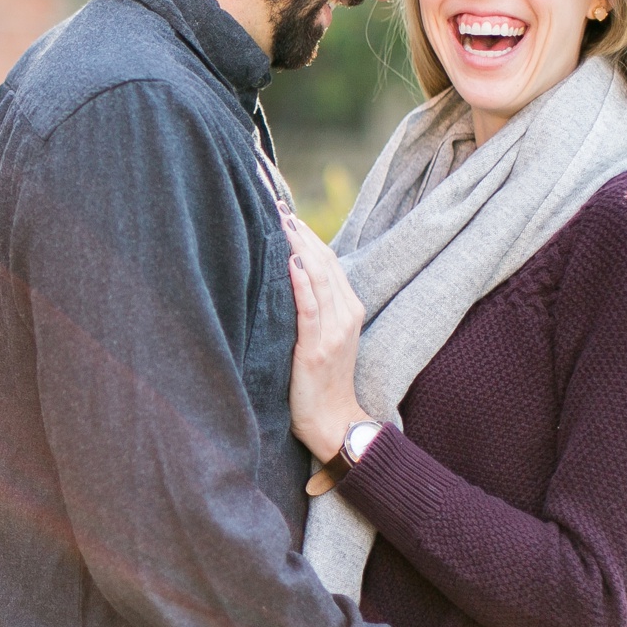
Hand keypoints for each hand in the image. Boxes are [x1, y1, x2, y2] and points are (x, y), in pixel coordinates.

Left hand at [284, 210, 368, 461]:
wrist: (333, 422)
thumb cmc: (320, 381)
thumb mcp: (323, 337)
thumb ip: (314, 307)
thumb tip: (289, 274)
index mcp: (348, 310)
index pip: (329, 261)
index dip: (309, 234)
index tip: (287, 210)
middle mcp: (346, 316)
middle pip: (325, 262)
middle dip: (301, 232)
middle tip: (278, 204)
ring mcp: (334, 332)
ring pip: (320, 279)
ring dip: (300, 247)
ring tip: (282, 221)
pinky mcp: (317, 349)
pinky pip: (310, 310)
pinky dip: (301, 284)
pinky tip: (291, 262)